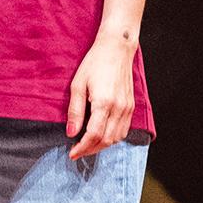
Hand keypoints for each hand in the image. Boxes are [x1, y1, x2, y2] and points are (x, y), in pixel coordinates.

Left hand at [66, 32, 137, 159]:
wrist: (117, 49)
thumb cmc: (95, 63)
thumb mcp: (78, 84)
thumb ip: (75, 111)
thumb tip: (71, 132)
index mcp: (104, 103)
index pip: (93, 135)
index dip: (82, 148)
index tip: (72, 153)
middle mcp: (119, 108)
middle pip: (105, 140)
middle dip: (90, 150)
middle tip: (77, 152)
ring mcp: (127, 108)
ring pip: (116, 138)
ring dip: (101, 146)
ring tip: (87, 145)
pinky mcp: (131, 106)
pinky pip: (124, 130)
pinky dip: (112, 138)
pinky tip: (101, 136)